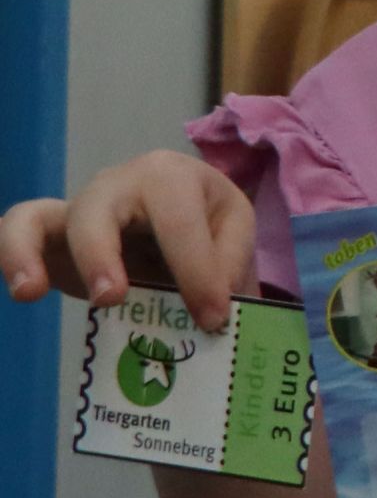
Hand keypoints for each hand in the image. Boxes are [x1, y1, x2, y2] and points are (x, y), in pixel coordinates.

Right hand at [0, 152, 257, 331]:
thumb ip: (227, 264)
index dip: (196, 274)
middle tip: (111, 300)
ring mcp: (78, 207)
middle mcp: (117, 183)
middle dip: (100, 255)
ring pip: (38, 217)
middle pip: (96, 208)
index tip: (212, 319)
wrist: (182, 228)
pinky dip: (7, 254)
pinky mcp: (50, 235)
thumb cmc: (209, 229)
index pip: (179, 223)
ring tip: (31, 292)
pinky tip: (20, 290)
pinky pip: (14, 231)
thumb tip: (212, 308)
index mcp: (171, 177)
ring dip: (27, 253)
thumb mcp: (232, 235)